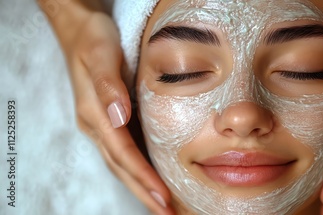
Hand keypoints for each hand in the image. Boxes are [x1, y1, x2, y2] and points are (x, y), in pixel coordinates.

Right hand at [38, 1, 172, 213]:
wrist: (80, 28)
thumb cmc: (93, 38)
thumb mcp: (100, 53)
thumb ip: (107, 84)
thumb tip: (119, 116)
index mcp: (94, 114)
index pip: (122, 153)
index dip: (143, 176)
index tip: (162, 197)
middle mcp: (97, 124)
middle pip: (121, 167)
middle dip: (143, 192)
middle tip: (166, 213)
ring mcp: (102, 124)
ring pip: (122, 163)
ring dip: (141, 185)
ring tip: (162, 204)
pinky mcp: (110, 119)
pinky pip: (125, 151)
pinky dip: (138, 169)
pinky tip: (152, 176)